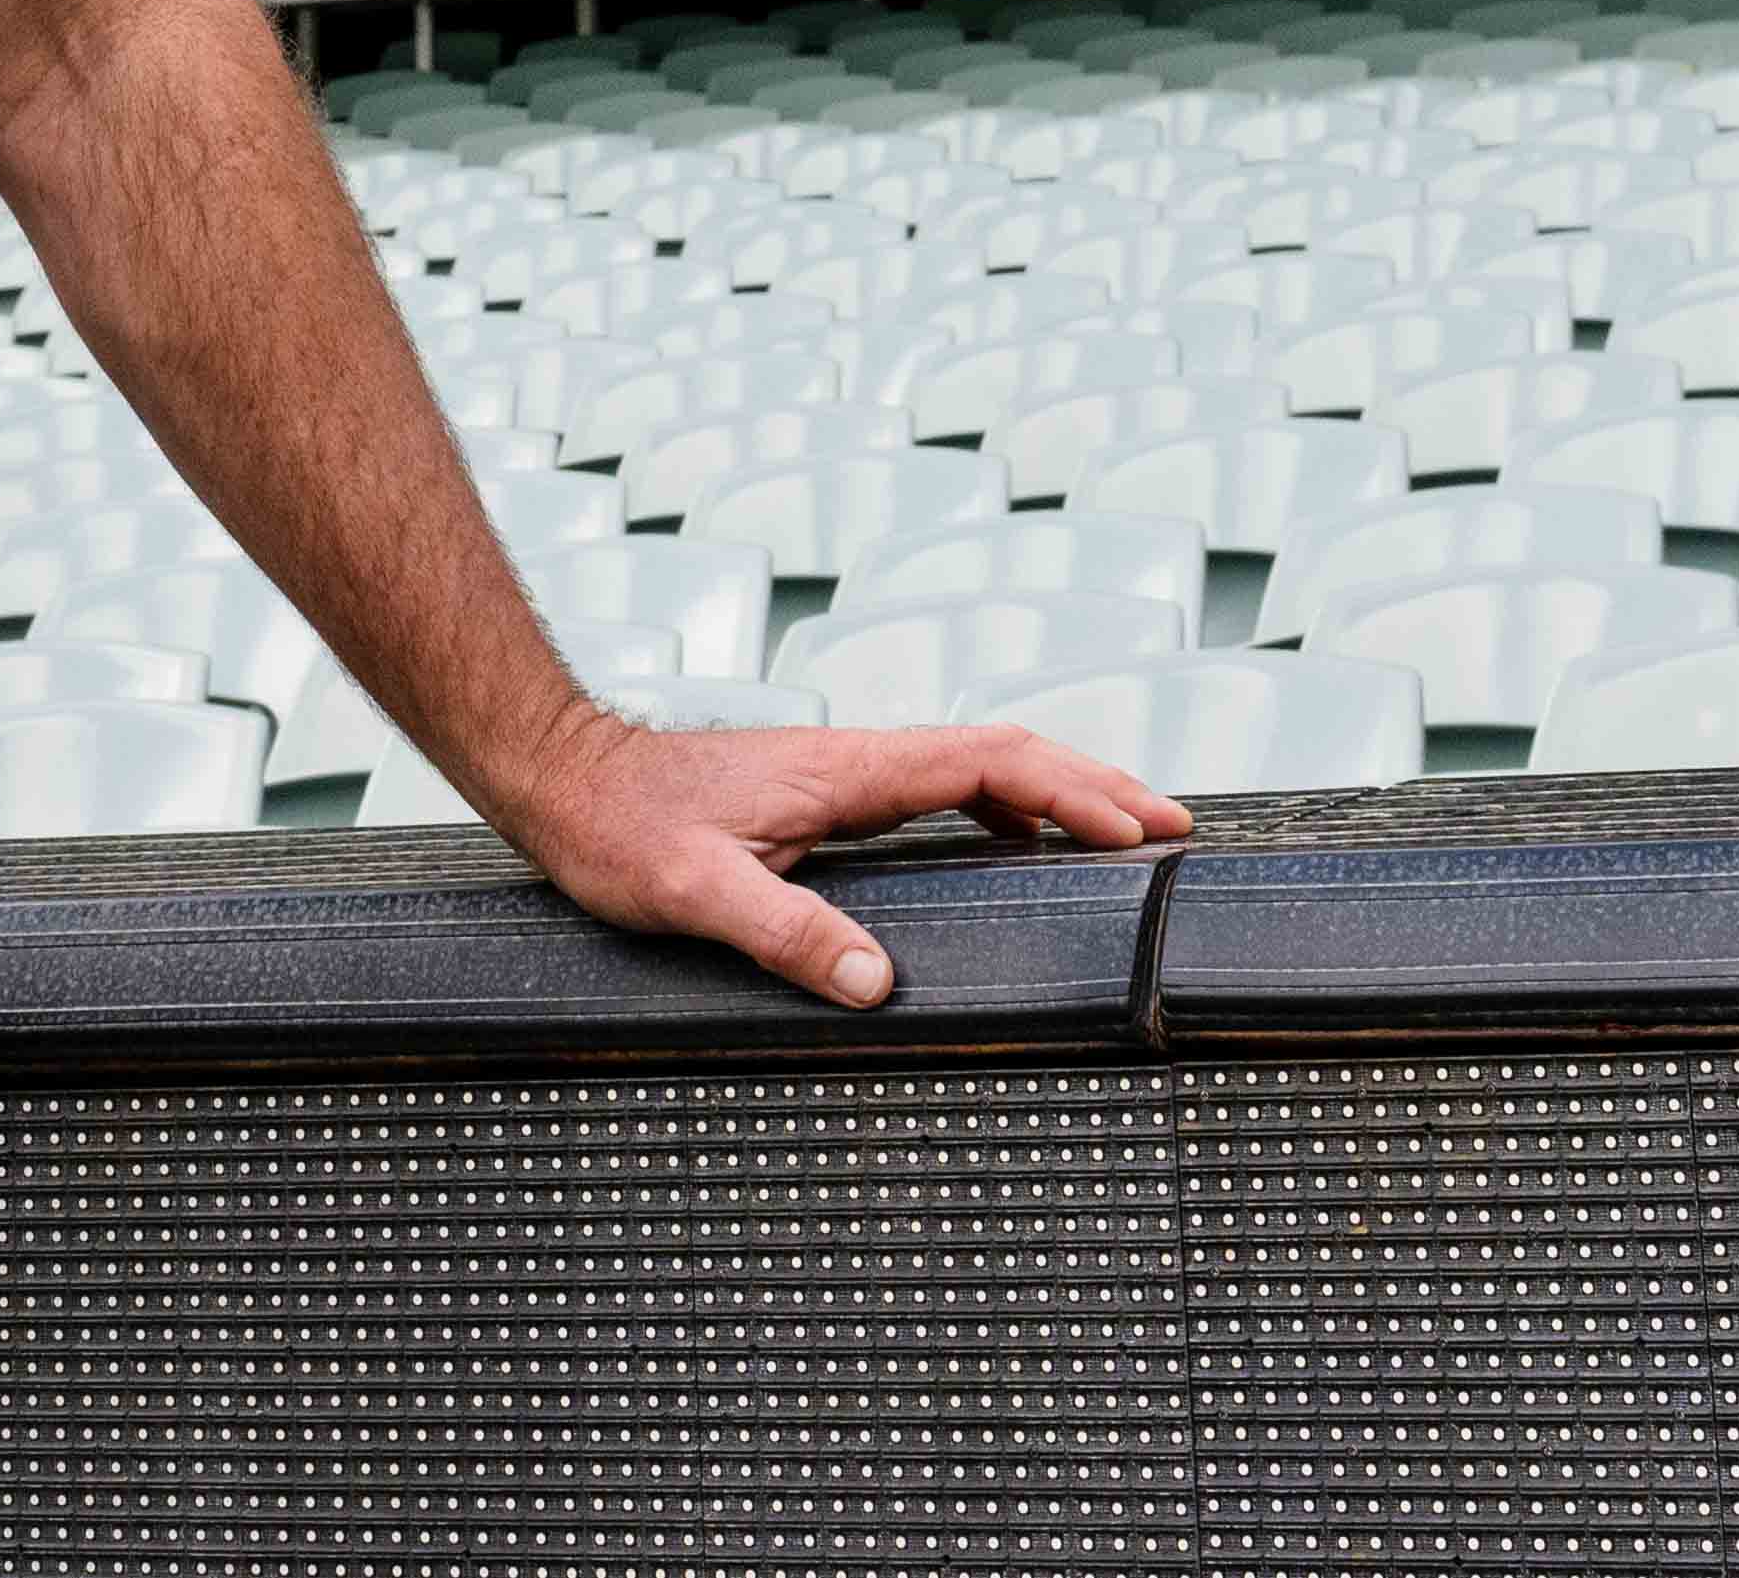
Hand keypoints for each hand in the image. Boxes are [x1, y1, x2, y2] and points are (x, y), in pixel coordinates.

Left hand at [467, 709, 1187, 1008]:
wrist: (564, 777)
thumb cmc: (620, 831)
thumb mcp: (694, 892)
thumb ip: (785, 929)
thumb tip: (877, 983)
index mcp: (851, 771)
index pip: (993, 764)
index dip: (1077, 791)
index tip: (1145, 827)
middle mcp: (860, 762)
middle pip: (1006, 756)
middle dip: (1095, 787)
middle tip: (1173, 830)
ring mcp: (847, 776)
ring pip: (978, 769)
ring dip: (1055, 795)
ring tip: (1122, 839)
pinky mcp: (827, 797)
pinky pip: (941, 792)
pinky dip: (1001, 810)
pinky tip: (1013, 850)